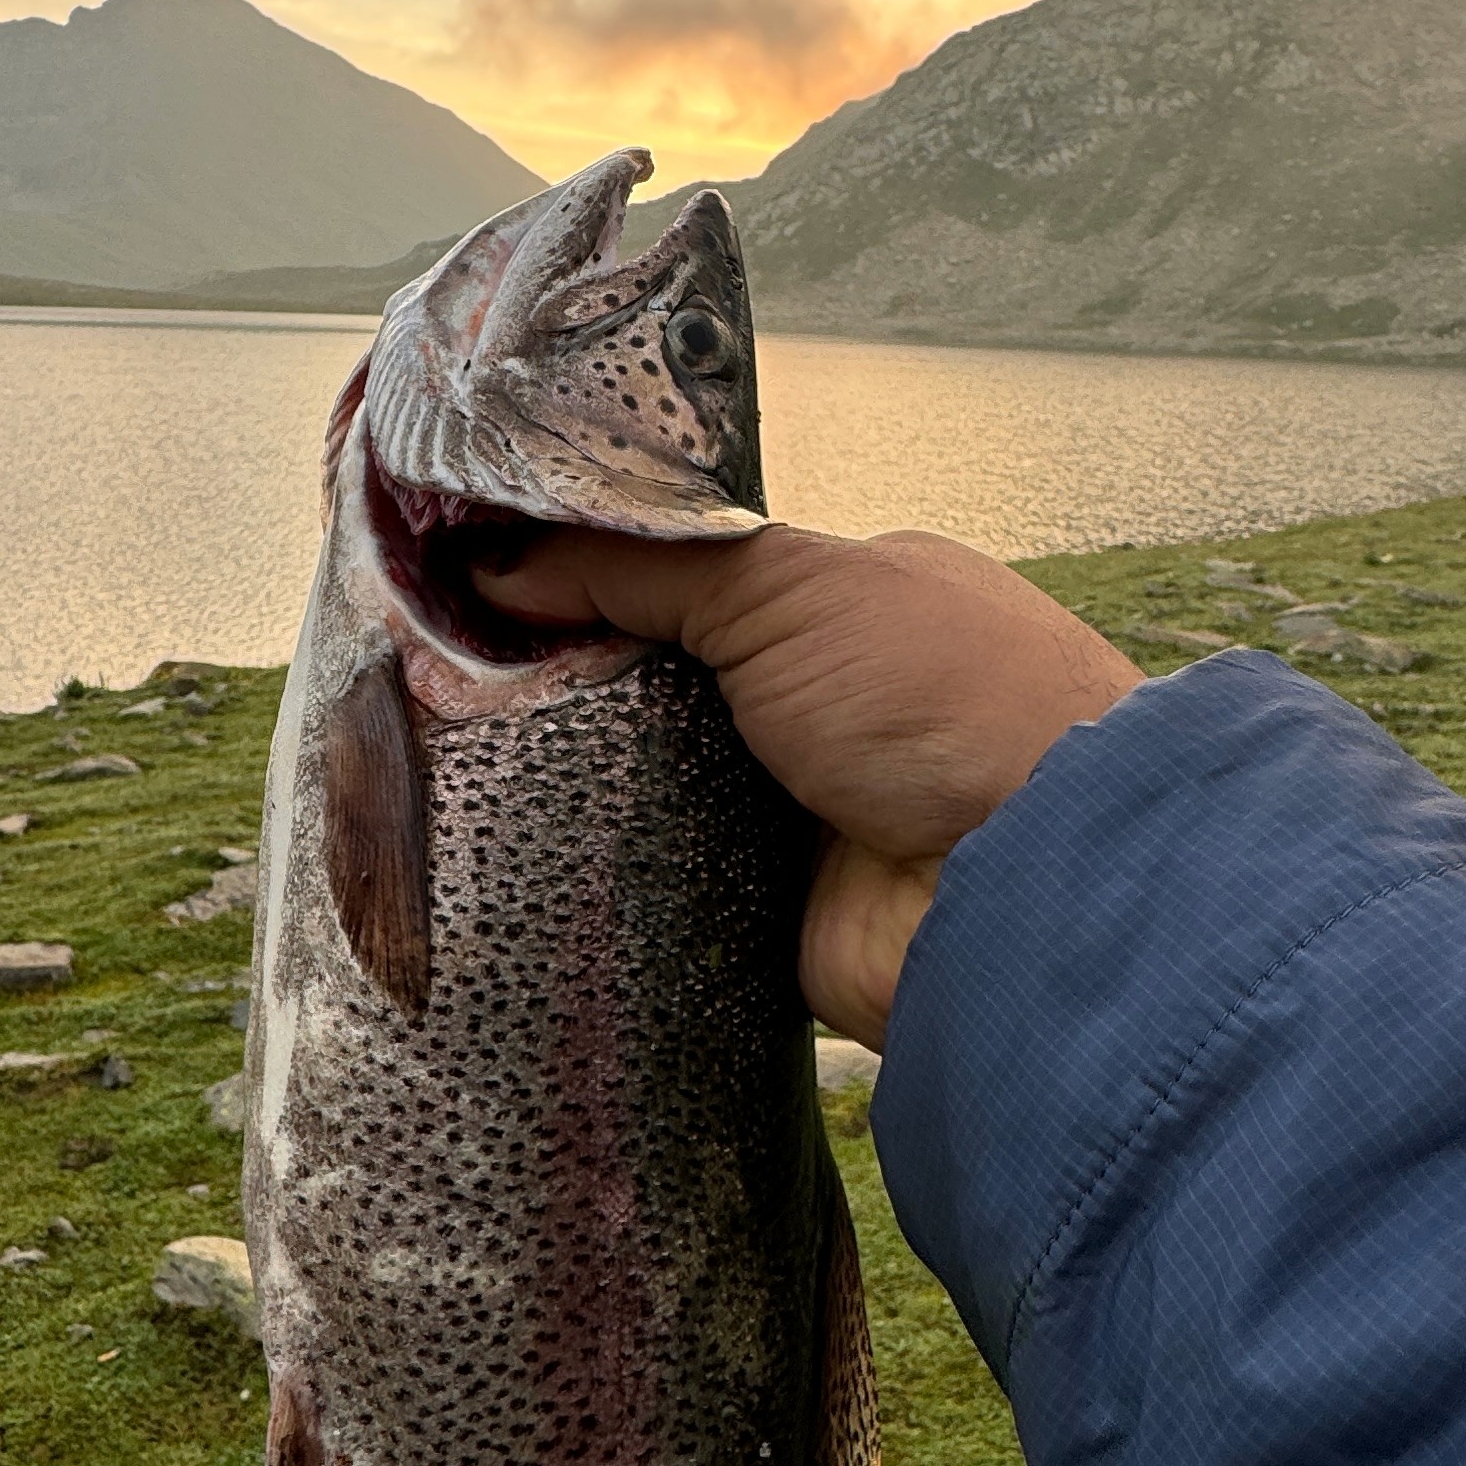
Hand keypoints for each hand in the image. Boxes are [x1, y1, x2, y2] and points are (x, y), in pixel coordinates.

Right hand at [481, 524, 1140, 1043]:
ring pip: (638, 784)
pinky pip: (650, 881)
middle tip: (439, 674)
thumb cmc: (944, 701)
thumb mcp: (787, 586)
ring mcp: (786, 810)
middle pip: (649, 684)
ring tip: (444, 756)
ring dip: (570, 777)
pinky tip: (505, 843)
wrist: (1027, 885)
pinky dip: (597, 866)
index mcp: (839, 604)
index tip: (474, 581)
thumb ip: (642, 563)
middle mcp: (815, 704)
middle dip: (562, 682)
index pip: (685, 578)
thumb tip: (498, 557)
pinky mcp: (758, 908)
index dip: (584, 577)